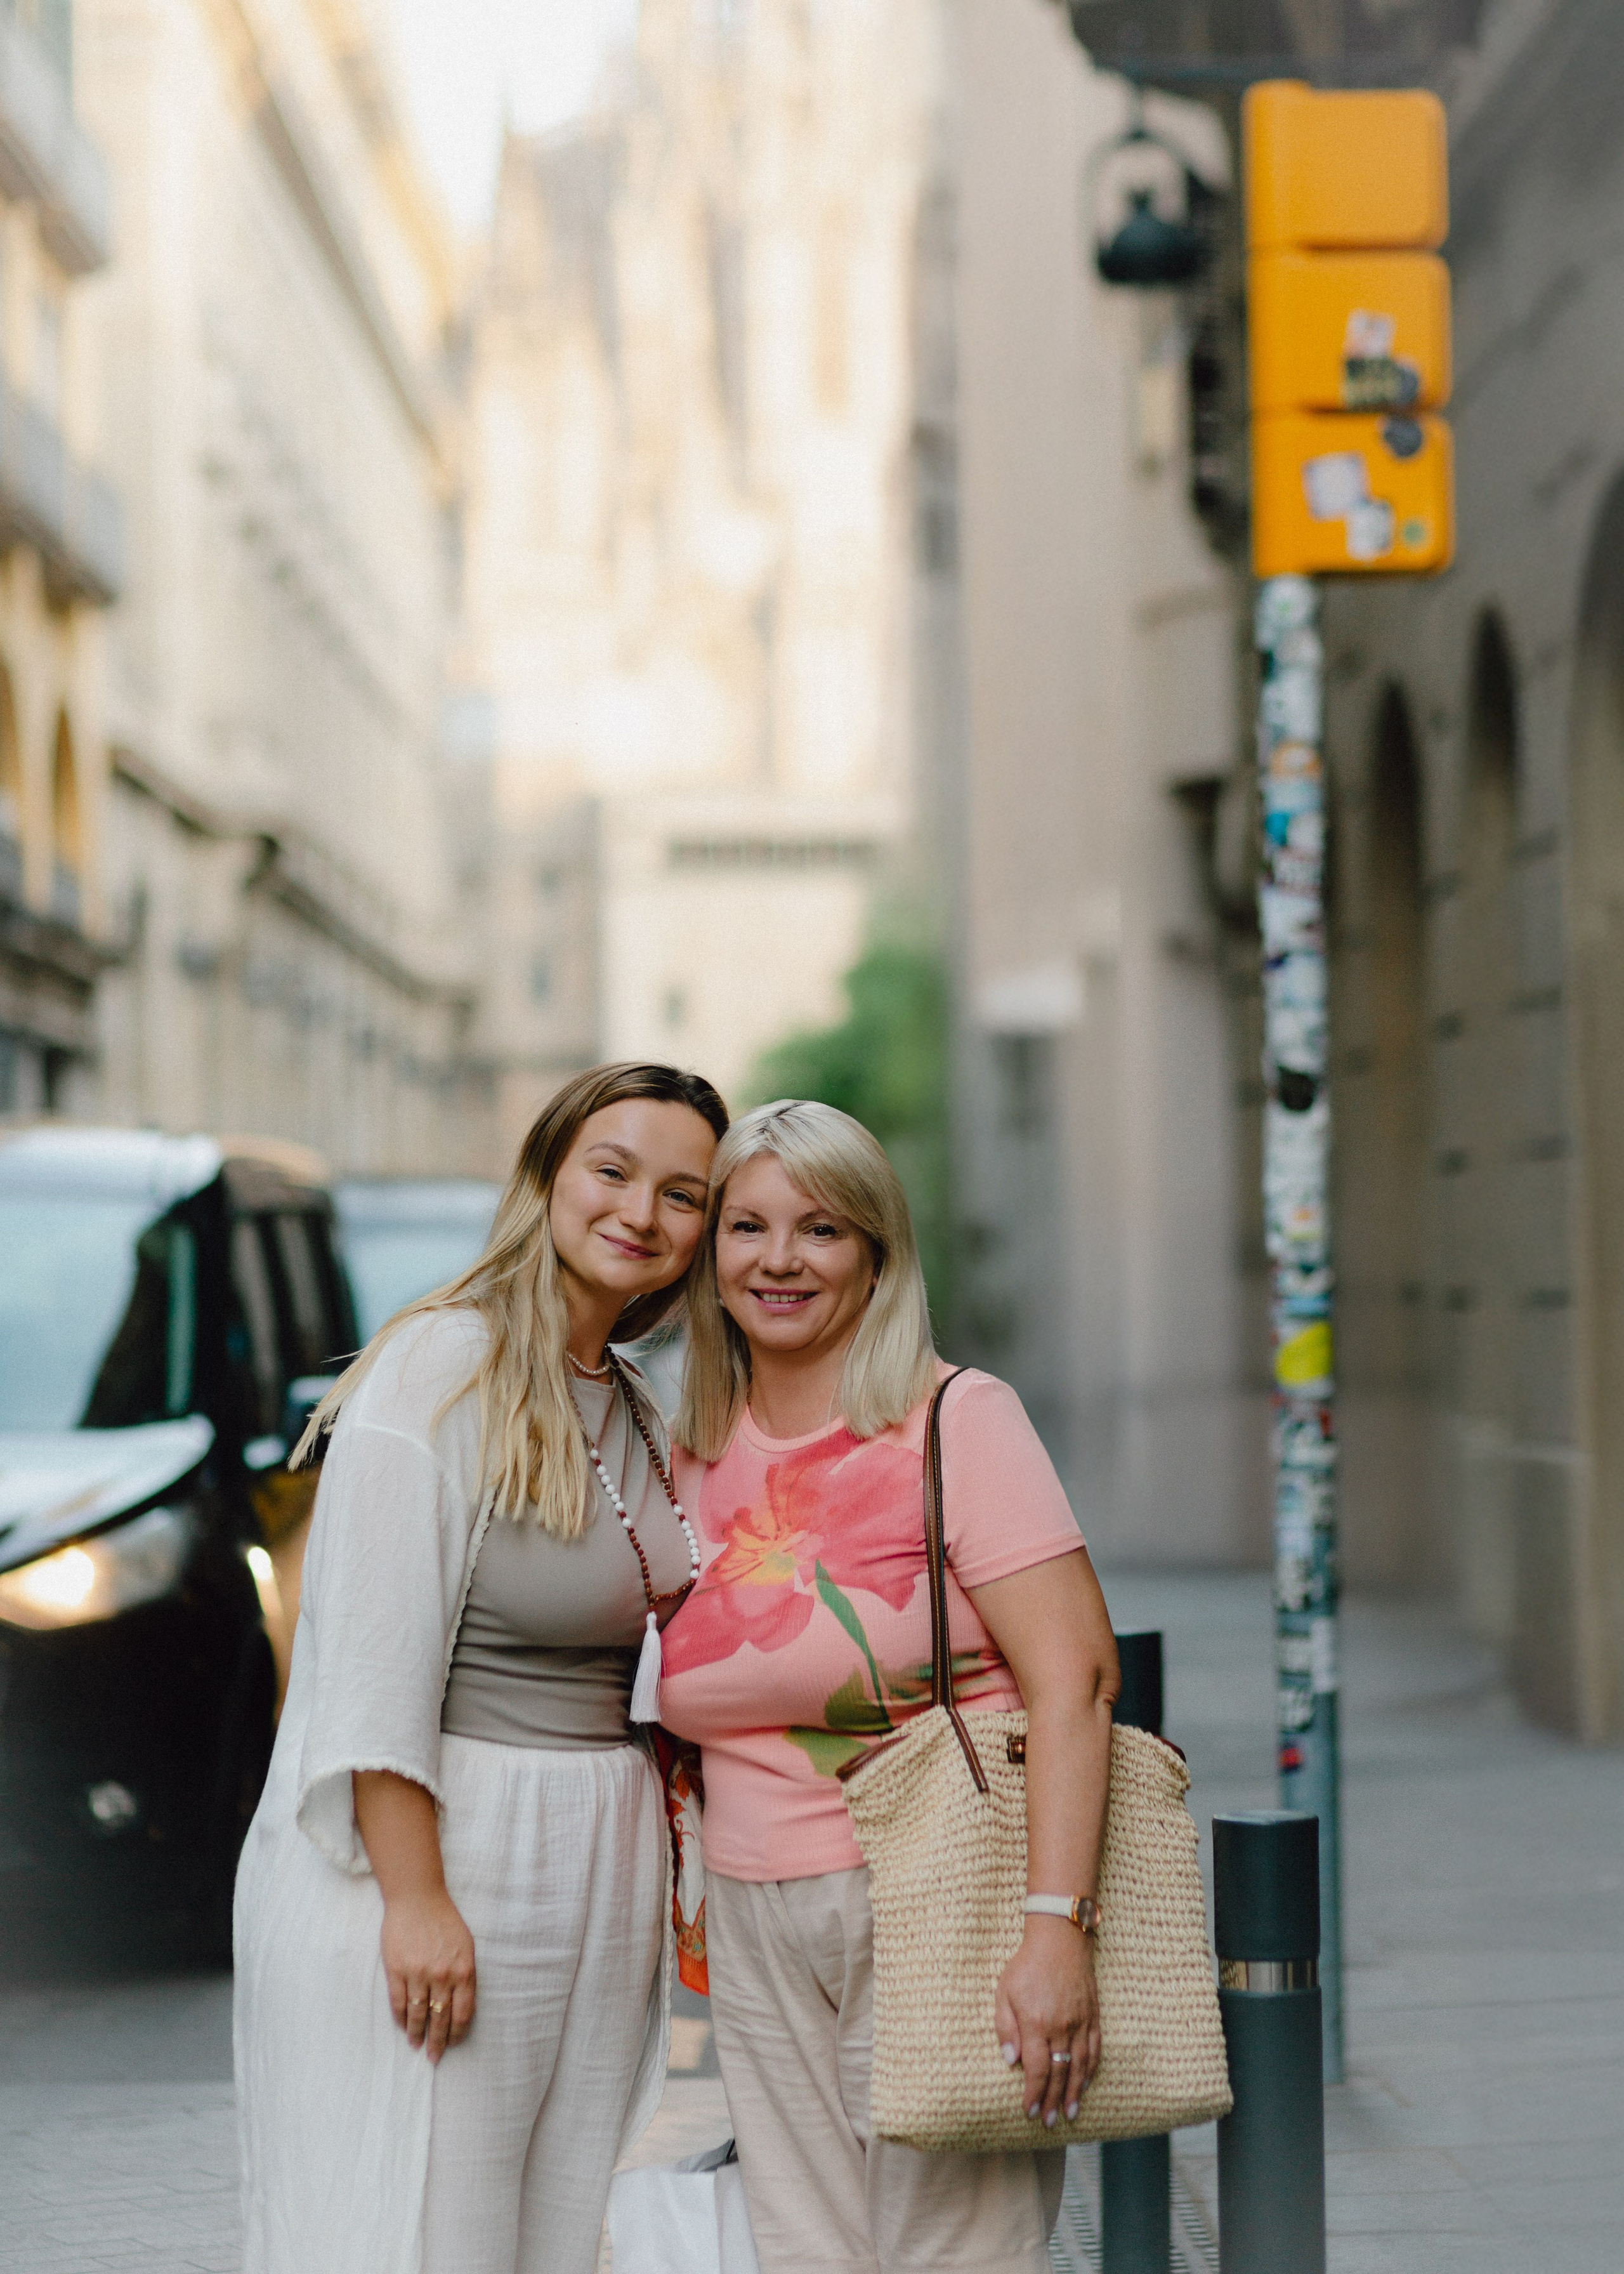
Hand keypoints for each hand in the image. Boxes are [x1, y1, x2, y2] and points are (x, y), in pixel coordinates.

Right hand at [381, 1888, 476, 2063]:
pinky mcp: (396, 1970)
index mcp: (463, 1970)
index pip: (463, 2013)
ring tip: (416, 2045)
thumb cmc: (444, 1920)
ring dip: (416, 2033)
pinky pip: (398, 2002)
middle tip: (434, 2057)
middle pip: (440, 2019)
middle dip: (437, 2042)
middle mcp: (442, 1975)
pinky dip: (400, 2018)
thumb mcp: (465, 1945)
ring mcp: (418, 1974)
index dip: (457, 2033)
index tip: (453, 2043)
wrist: (417, 1898)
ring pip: (417, 2014)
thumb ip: (465, 1974)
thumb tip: (461, 2005)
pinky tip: (402, 2026)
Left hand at [994, 1916, 1100, 2127]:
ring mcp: (1080, 2022)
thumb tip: (1011, 2061)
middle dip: (1054, 2101)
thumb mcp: (1004, 1991)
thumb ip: (1006, 2027)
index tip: (1030, 2111)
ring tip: (1070, 2113)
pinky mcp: (1093, 2016)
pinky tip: (1086, 2084)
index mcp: (1037, 2022)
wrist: (1060, 1938)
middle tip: (1050, 2122)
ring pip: (1080, 2066)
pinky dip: (1091, 2070)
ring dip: (1075, 2092)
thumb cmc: (1027, 1964)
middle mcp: (1061, 2026)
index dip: (1034, 2093)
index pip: (1037, 2069)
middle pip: (1060, 2073)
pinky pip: (1094, 2049)